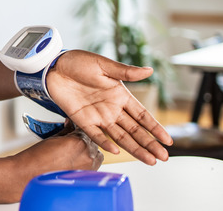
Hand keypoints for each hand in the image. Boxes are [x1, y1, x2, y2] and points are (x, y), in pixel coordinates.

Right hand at [13, 125, 103, 178]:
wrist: (30, 174)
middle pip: (92, 142)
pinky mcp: (85, 177)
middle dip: (83, 141)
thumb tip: (71, 126)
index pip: (86, 130)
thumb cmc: (38, 158)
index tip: (74, 130)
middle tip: (72, 143)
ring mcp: (88, 167)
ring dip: (86, 153)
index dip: (79, 130)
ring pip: (94, 155)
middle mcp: (87, 154)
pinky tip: (73, 163)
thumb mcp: (54, 138)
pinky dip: (85, 164)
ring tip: (72, 155)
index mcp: (79, 141)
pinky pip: (91, 167)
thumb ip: (66, 131)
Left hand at [46, 50, 172, 164]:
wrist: (54, 67)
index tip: (168, 140)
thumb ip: (126, 72)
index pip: (142, 115)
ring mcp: (98, 116)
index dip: (155, 128)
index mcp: (120, 95)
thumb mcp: (104, 65)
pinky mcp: (82, 120)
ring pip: (120, 136)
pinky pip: (96, 135)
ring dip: (134, 148)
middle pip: (135, 130)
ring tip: (149, 160)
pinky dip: (105, 143)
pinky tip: (117, 152)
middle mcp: (112, 109)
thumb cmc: (79, 62)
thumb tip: (149, 71)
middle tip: (163, 157)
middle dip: (149, 144)